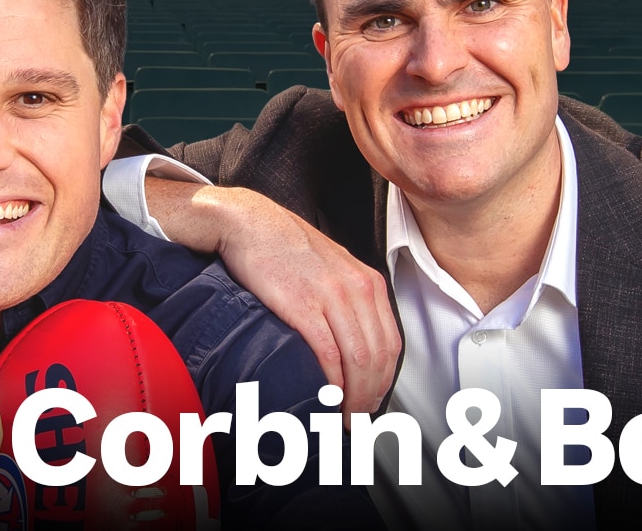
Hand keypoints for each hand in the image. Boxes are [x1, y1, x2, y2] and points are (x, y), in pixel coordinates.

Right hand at [147, 179, 399, 414]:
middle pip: (380, 358)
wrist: (248, 222)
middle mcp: (358, 289)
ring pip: (360, 362)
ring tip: (340, 417)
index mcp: (368, 282)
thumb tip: (351, 341)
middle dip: (371, 397)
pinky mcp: (304, 305)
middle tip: (355, 419)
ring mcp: (333, 297)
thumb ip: (348, 298)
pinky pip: (329, 354)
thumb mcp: (331, 267)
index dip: (384, 382)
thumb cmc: (283, 247)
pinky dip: (331, 382)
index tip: (371, 402)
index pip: (392, 344)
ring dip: (353, 398)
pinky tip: (324, 395)